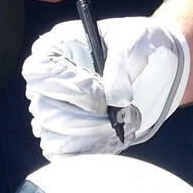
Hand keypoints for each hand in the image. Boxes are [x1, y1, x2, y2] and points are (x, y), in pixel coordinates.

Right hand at [23, 17, 189, 157]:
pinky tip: (113, 138)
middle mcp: (47, 79)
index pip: (39, 73)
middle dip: (86, 121)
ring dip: (91, 138)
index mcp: (54, 47)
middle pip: (45, 111)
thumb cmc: (137, 41)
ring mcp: (54, 108)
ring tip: (122, 126)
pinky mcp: (67, 132)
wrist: (153, 59)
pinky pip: (64, 153)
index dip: (69, 89)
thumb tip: (114, 99)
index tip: (103, 99)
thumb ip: (120, 66)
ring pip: (53, 137)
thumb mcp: (133, 39)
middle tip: (121, 117)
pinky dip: (89, 151)